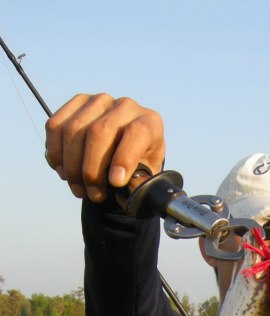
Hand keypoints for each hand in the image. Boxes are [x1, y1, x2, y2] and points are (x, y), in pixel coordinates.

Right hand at [45, 93, 164, 202]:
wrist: (124, 151)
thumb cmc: (139, 167)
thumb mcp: (146, 177)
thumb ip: (139, 184)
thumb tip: (126, 191)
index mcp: (149, 122)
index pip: (137, 133)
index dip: (124, 158)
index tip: (115, 183)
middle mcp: (125, 106)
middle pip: (99, 132)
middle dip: (92, 170)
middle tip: (93, 195)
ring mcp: (98, 101)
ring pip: (74, 130)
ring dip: (72, 167)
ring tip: (79, 189)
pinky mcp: (76, 103)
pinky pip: (56, 126)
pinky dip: (55, 153)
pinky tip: (64, 172)